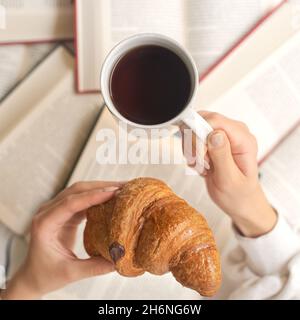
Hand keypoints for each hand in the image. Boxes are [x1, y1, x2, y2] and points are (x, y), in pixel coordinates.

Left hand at [1, 181, 122, 299]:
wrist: (33, 276)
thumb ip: (95, 266)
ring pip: (80, 191)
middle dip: (101, 187)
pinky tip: (112, 198)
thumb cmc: (46, 275)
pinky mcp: (64, 212)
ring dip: (101, 188)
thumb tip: (120, 259)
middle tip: (124, 187)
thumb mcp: (71, 273)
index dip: (93, 196)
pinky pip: (82, 199)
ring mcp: (56, 209)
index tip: (113, 192)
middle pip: (76, 190)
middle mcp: (48, 211)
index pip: (70, 203)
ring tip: (122, 189)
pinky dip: (97, 196)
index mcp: (44, 224)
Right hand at [181, 111, 276, 237]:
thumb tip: (214, 134)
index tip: (199, 154)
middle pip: (202, 121)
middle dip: (194, 143)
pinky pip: (194, 138)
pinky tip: (201, 166)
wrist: (239, 202)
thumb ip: (222, 156)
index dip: (200, 134)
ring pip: (195, 129)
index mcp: (243, 139)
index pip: (215, 121)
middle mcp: (234, 134)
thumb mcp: (230, 180)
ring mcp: (223, 137)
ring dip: (192, 150)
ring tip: (202, 166)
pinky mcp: (213, 142)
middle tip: (199, 162)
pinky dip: (192, 153)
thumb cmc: (238, 195)